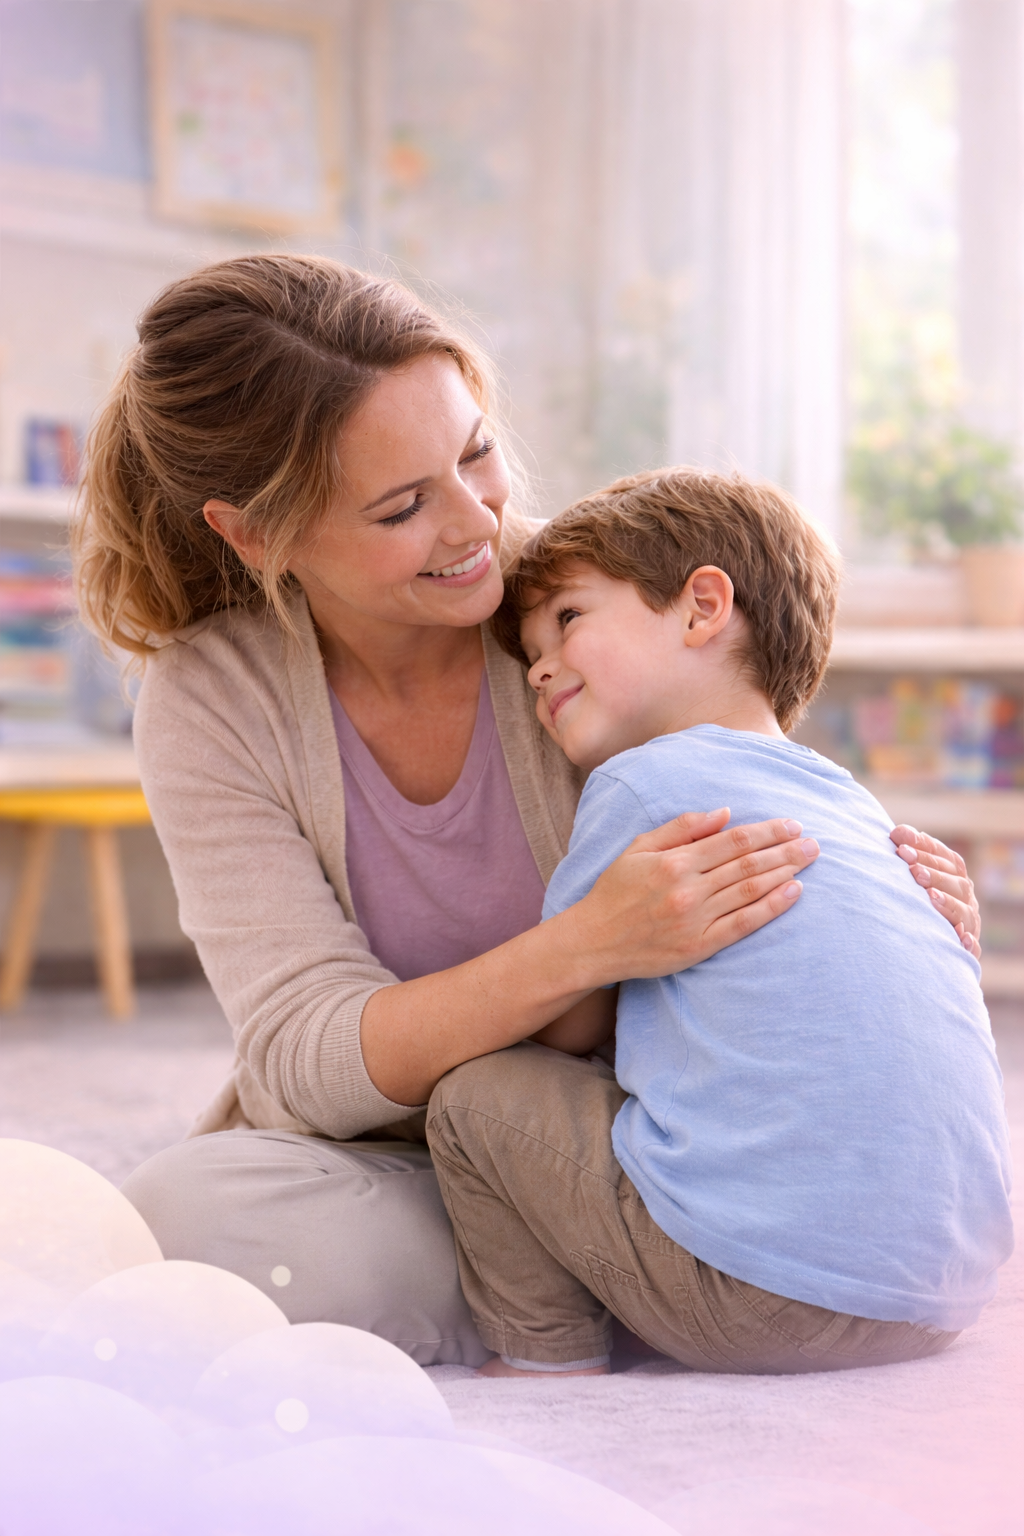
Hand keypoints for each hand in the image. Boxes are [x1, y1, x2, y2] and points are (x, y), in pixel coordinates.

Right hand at [559, 808, 819, 984]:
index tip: (791, 824)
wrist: (593, 942)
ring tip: (809, 861)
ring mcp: (695, 920)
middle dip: (785, 850)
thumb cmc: (615, 891)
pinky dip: (772, 907)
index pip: (732, 841)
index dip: (766, 831)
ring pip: (750, 890)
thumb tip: (725, 813)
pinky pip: (744, 924)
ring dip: (785, 873)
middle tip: (814, 842)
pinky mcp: (699, 947)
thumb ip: (682, 828)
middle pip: (748, 864)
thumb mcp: (639, 848)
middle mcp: (688, 889)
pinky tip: (793, 893)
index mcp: (674, 861)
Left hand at [890, 825, 981, 957]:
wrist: (916, 942)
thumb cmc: (911, 900)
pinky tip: (960, 937)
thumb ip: (907, 852)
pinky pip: (972, 947)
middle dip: (933, 872)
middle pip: (956, 881)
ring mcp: (968, 922)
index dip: (925, 848)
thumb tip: (897, 832)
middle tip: (911, 869)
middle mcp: (964, 896)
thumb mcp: (910, 876)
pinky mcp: (966, 948)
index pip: (945, 858)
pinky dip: (969, 942)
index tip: (899, 842)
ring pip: (964, 910)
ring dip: (948, 902)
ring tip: (930, 896)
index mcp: (954, 876)